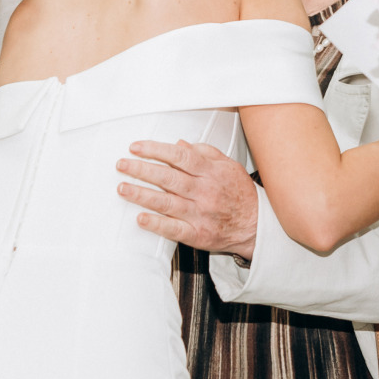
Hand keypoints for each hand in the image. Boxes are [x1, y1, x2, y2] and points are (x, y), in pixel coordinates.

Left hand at [117, 139, 257, 257]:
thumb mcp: (227, 165)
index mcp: (210, 172)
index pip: (179, 156)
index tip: (135, 147)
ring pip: (166, 202)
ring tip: (122, 188)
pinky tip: (140, 218)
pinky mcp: (197, 234)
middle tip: (122, 164)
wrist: (256, 224)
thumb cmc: (239, 192)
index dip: (155, 150)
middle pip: (168, 178)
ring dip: (142, 195)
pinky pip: (173, 229)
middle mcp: (204, 191)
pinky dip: (156, 224)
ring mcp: (200, 214)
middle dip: (142, 169)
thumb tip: (179, 144)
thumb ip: (204, 152)